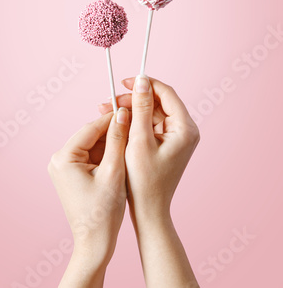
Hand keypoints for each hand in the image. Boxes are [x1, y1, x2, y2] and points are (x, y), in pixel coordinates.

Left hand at [48, 108, 129, 287]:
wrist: (95, 244)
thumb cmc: (103, 213)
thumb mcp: (114, 171)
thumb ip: (118, 139)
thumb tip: (122, 114)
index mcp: (64, 158)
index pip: (91, 128)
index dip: (113, 119)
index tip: (132, 111)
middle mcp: (59, 160)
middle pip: (91, 136)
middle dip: (113, 131)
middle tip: (135, 126)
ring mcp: (64, 168)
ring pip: (92, 145)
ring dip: (111, 143)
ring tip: (133, 141)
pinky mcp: (72, 175)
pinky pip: (91, 156)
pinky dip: (106, 155)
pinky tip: (123, 154)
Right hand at [99, 76, 199, 218]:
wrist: (149, 211)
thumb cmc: (145, 180)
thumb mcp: (139, 140)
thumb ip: (141, 108)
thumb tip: (141, 80)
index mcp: (185, 128)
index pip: (166, 94)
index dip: (145, 84)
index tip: (124, 81)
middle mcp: (185, 130)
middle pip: (158, 102)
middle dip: (133, 99)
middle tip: (109, 100)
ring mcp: (176, 137)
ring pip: (151, 113)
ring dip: (130, 110)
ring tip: (106, 109)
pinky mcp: (167, 143)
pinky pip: (150, 125)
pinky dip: (133, 121)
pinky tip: (115, 121)